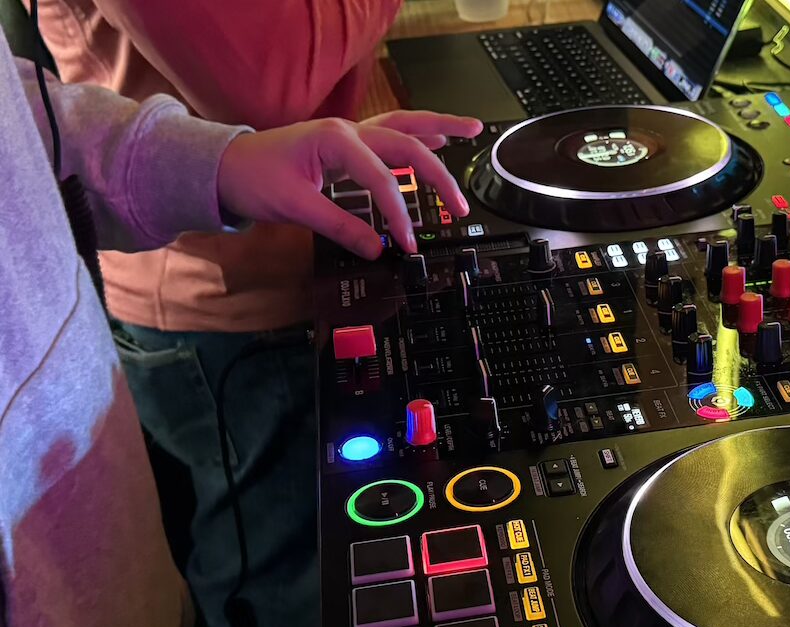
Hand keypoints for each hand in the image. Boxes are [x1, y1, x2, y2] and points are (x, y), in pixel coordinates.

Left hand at [217, 111, 482, 257]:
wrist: (226, 166)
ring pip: (405, 125)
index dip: (399, 212)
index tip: (408, 242)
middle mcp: (349, 131)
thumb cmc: (254, 179)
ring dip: (440, 127)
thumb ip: (339, 227)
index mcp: (335, 141)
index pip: (381, 178)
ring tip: (473, 130)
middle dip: (437, 176)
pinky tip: (440, 138)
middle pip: (406, 145)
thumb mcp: (294, 207)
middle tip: (459, 205)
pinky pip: (392, 134)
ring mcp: (351, 133)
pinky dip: (419, 134)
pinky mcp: (349, 144)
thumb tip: (377, 249)